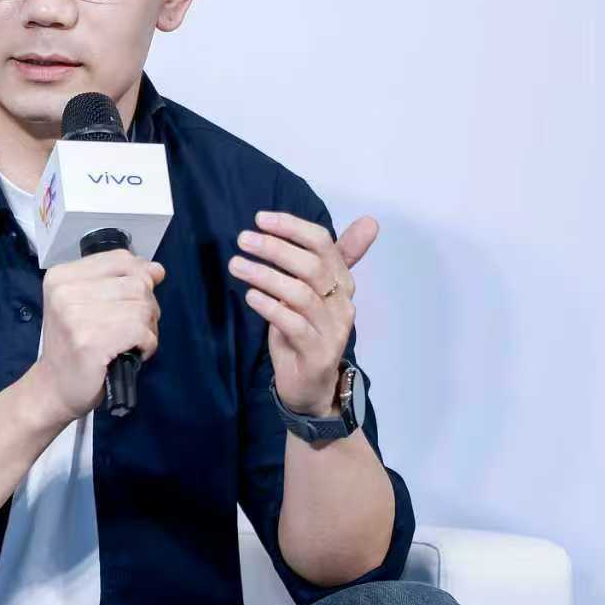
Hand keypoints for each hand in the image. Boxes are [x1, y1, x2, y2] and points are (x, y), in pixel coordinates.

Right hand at [27, 249, 165, 423]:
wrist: (53, 388)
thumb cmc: (73, 345)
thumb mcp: (87, 302)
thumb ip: (119, 280)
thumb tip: (156, 270)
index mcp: (61, 276)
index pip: (121, 259)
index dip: (140, 277)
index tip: (132, 301)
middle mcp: (65, 292)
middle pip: (137, 283)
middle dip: (146, 308)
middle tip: (132, 329)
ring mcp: (75, 317)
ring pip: (142, 307)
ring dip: (148, 328)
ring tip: (131, 342)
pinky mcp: (90, 343)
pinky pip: (140, 331)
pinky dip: (147, 344)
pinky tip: (133, 352)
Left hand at [228, 210, 377, 416]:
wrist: (312, 386)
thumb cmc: (305, 331)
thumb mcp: (311, 292)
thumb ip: (320, 259)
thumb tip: (367, 220)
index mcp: (341, 282)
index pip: (323, 244)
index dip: (292, 227)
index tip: (259, 218)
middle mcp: (342, 302)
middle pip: (312, 266)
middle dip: (275, 248)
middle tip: (242, 239)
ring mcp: (332, 329)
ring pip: (301, 294)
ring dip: (265, 275)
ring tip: (236, 265)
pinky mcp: (318, 353)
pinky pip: (293, 325)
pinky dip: (270, 307)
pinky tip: (250, 296)